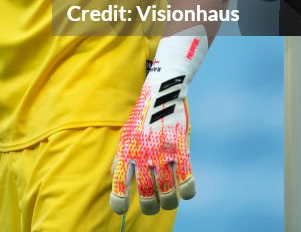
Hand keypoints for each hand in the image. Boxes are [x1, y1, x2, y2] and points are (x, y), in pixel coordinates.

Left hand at [110, 25, 207, 215]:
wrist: (162, 89)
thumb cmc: (142, 115)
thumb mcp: (126, 133)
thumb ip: (120, 157)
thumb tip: (114, 177)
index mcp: (125, 150)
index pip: (119, 184)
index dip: (118, 202)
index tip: (120, 211)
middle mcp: (142, 154)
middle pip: (146, 195)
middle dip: (148, 206)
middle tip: (150, 206)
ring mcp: (162, 153)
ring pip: (167, 193)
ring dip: (167, 202)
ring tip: (167, 201)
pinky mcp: (180, 149)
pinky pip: (186, 181)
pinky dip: (186, 192)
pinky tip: (184, 191)